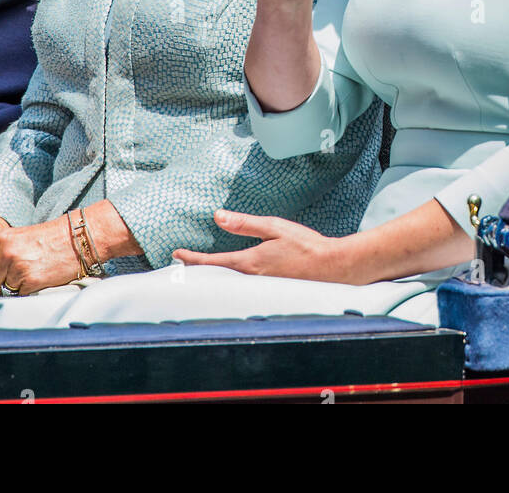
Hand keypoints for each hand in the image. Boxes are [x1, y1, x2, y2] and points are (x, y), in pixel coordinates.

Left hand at [0, 216, 85, 295]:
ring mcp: (17, 268)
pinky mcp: (30, 281)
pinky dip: (28, 290)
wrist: (76, 240)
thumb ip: (0, 251)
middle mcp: (6, 254)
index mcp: (0, 240)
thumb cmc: (49, 238)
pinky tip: (39, 277)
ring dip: (14, 286)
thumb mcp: (18, 237)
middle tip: (16, 274)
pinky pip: (19, 293)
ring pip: (3, 289)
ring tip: (30, 273)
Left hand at [172, 210, 361, 284]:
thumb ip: (245, 223)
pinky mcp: (270, 291)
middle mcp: (251, 280)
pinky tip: (229, 278)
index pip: (212, 263)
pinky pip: (242, 288)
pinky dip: (228, 282)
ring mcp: (261, 288)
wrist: (333, 267)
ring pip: (228, 285)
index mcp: (250, 262)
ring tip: (198, 271)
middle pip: (216, 278)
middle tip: (179, 267)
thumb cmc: (305, 245)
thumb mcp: (274, 227)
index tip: (175, 255)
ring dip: (211, 278)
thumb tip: (218, 216)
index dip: (191, 259)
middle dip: (197, 272)